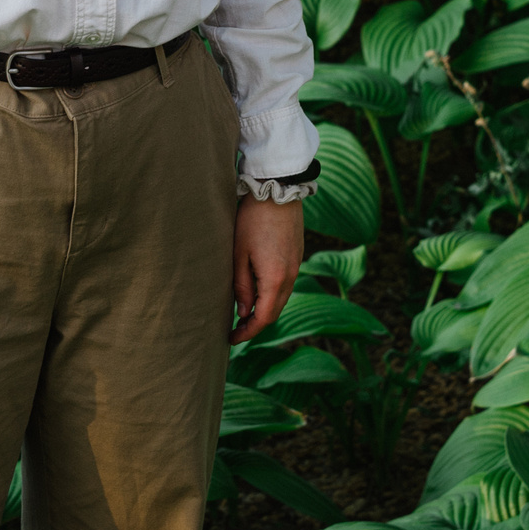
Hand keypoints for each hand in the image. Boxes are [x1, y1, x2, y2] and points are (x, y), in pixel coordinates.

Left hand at [232, 196, 303, 343]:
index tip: (231, 338)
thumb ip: (242, 286)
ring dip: (264, 309)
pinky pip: (286, 284)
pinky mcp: (296, 256)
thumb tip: (243, 312)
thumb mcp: (238, 254)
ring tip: (243, 312)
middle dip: (256, 323)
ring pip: (281, 298)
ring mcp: (296, 266)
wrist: (277, 191)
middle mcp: (291, 276)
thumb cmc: (252, 220)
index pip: (264, 317)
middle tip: (235, 330)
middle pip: (275, 311)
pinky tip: (257, 291)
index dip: (248, 332)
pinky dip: (272, 294)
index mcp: (275, 279)